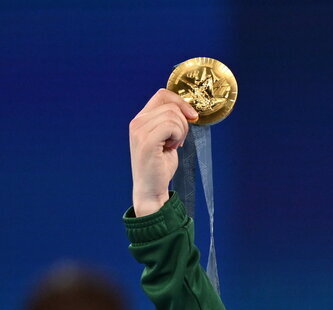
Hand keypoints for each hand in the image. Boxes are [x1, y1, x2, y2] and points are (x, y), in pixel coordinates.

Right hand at [129, 89, 198, 216]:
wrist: (151, 188)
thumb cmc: (160, 165)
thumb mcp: (167, 139)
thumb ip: (171, 122)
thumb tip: (189, 111)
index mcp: (141, 119)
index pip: (162, 95)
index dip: (181, 102)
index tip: (192, 117)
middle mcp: (137, 122)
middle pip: (171, 105)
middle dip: (183, 123)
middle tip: (177, 140)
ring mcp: (139, 130)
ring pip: (173, 115)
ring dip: (181, 132)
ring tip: (172, 146)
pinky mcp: (146, 141)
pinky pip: (172, 126)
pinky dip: (178, 136)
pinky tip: (171, 148)